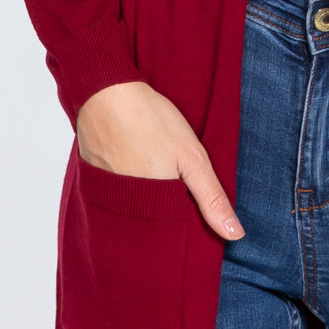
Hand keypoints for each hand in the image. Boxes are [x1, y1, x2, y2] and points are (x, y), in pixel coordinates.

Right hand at [75, 81, 245, 238]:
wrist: (107, 93)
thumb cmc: (152, 122)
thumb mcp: (192, 158)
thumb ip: (212, 198)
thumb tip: (235, 235)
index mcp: (151, 209)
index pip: (170, 234)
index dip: (185, 226)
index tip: (194, 211)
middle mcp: (124, 209)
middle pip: (150, 222)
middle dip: (166, 211)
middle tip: (174, 180)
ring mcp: (105, 193)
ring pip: (133, 207)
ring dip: (146, 197)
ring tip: (155, 167)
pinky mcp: (94, 177)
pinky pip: (114, 191)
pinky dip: (127, 182)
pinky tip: (136, 160)